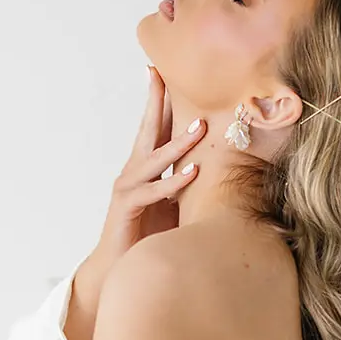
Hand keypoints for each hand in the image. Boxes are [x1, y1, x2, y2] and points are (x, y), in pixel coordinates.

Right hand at [63, 69, 206, 339]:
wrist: (118, 270)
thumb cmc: (149, 235)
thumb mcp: (175, 201)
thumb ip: (190, 180)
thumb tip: (222, 164)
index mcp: (146, 166)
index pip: (155, 126)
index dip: (160, 98)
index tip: (163, 69)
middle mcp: (134, 171)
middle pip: (147, 130)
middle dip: (156, 101)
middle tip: (163, 74)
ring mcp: (128, 188)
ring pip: (154, 159)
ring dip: (178, 144)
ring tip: (199, 127)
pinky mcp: (127, 209)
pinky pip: (152, 192)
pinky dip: (172, 183)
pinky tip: (192, 174)